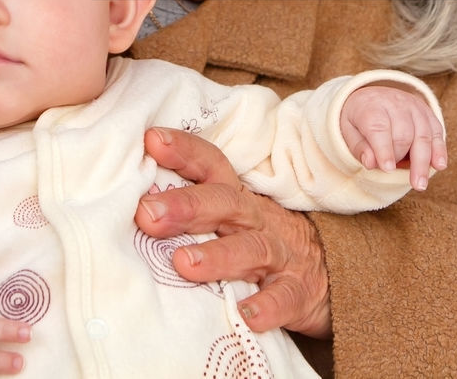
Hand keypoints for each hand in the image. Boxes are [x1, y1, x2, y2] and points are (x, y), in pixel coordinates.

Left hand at [135, 127, 332, 337]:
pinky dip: (267, 306)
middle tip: (148, 214)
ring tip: (183, 264)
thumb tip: (127, 206)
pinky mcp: (299, 293)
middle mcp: (258, 220)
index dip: (184, 151)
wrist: (329, 276)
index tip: (151, 140)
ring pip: (251, 250)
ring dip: (217, 256)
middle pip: (225, 204)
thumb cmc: (263, 243)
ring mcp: (281, 256)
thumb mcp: (232, 219)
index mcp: (237, 200)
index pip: (212, 165)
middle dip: (186, 206)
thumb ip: (191, 211)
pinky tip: (247, 315)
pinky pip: (285, 298)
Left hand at [339, 84, 446, 190]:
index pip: (379, 128)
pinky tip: (439, 166)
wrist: (372, 96)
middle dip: (402, 158)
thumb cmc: (359, 119)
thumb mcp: (348, 130)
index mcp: (371, 107)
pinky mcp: (428, 113)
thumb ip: (358, 147)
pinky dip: (439, 149)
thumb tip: (370, 163)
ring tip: (420, 185)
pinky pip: (437, 131)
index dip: (384, 149)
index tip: (387, 169)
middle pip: (403, 133)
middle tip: (400, 180)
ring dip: (423, 161)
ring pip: (423, 134)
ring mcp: (414, 107)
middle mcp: (395, 103)